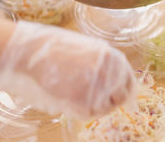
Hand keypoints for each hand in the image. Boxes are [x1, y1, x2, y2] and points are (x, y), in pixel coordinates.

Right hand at [0, 21, 136, 117]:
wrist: (34, 53)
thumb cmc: (60, 50)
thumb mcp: (91, 50)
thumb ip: (107, 65)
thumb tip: (117, 84)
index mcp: (115, 58)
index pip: (130, 82)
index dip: (126, 92)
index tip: (122, 98)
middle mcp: (111, 74)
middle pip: (121, 98)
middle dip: (111, 101)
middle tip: (97, 99)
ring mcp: (98, 89)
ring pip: (104, 108)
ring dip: (94, 105)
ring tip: (77, 93)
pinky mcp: (83, 102)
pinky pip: (88, 114)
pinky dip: (80, 109)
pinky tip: (70, 97)